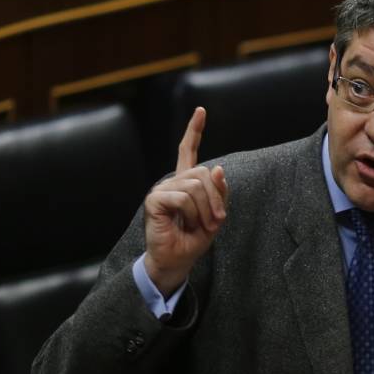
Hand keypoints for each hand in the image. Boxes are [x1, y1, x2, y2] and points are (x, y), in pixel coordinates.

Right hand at [141, 106, 227, 295]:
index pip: (188, 151)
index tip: (201, 111)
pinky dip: (192, 213)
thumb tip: (219, 169)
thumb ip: (219, 193)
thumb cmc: (193, 240)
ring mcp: (161, 189)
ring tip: (200, 225)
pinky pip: (182, 197)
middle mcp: (172, 182)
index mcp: (185, 182)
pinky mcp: (154, 200)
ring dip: (205, 209)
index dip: (194, 131)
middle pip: (203, 173)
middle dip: (216, 198)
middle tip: (215, 221)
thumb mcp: (215, 216)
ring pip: (195, 185)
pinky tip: (185, 224)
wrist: (176, 261)